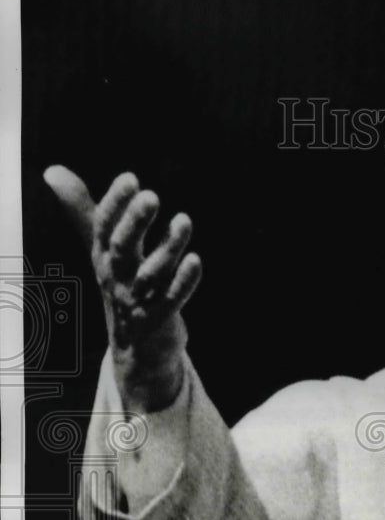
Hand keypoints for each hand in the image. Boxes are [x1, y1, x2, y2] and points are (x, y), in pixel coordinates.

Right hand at [43, 166, 201, 411]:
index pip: (102, 227)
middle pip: (122, 248)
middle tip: (151, 195)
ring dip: (168, 247)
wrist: (135, 348)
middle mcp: (117, 277)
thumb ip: (84, 210)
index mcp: (103, 257)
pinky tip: (195, 261)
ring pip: (151, 273)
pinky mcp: (158, 319)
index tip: (130, 178)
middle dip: (134, 222)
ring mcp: (137, 300)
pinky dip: (183, 282)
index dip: (115, 203)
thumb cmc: (121, 286)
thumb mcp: (101, 249)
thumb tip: (53, 171)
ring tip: (184, 220)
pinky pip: (171, 300)